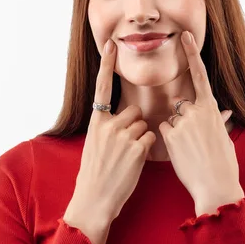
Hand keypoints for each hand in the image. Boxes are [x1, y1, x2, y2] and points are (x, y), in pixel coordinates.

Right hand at [64, 39, 156, 230]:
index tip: (109, 43)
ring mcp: (122, 136)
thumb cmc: (95, 174)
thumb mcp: (94, 145)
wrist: (93, 200)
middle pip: (134, 111)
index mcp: (96, 122)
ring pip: (144, 125)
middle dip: (135, 125)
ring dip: (142, 139)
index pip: (101, 87)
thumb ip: (107, 128)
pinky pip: (151, 139)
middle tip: (125, 147)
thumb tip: (124, 119)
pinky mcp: (136, 149)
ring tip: (127, 158)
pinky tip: (134, 163)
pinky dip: (147, 150)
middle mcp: (108, 125)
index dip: (105, 64)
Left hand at [158, 31, 244, 215]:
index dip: (192, 54)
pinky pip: (164, 131)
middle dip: (183, 119)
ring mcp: (183, 122)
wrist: (216, 185)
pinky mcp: (170, 135)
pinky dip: (169, 141)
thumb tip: (225, 112)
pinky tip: (180, 153)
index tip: (185, 36)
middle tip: (194, 142)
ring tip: (189, 151)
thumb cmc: (223, 164)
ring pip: (171, 120)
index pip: (200, 75)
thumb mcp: (224, 138)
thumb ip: (218, 121)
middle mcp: (196, 111)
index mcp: (212, 109)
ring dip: (176, 132)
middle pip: (180, 105)